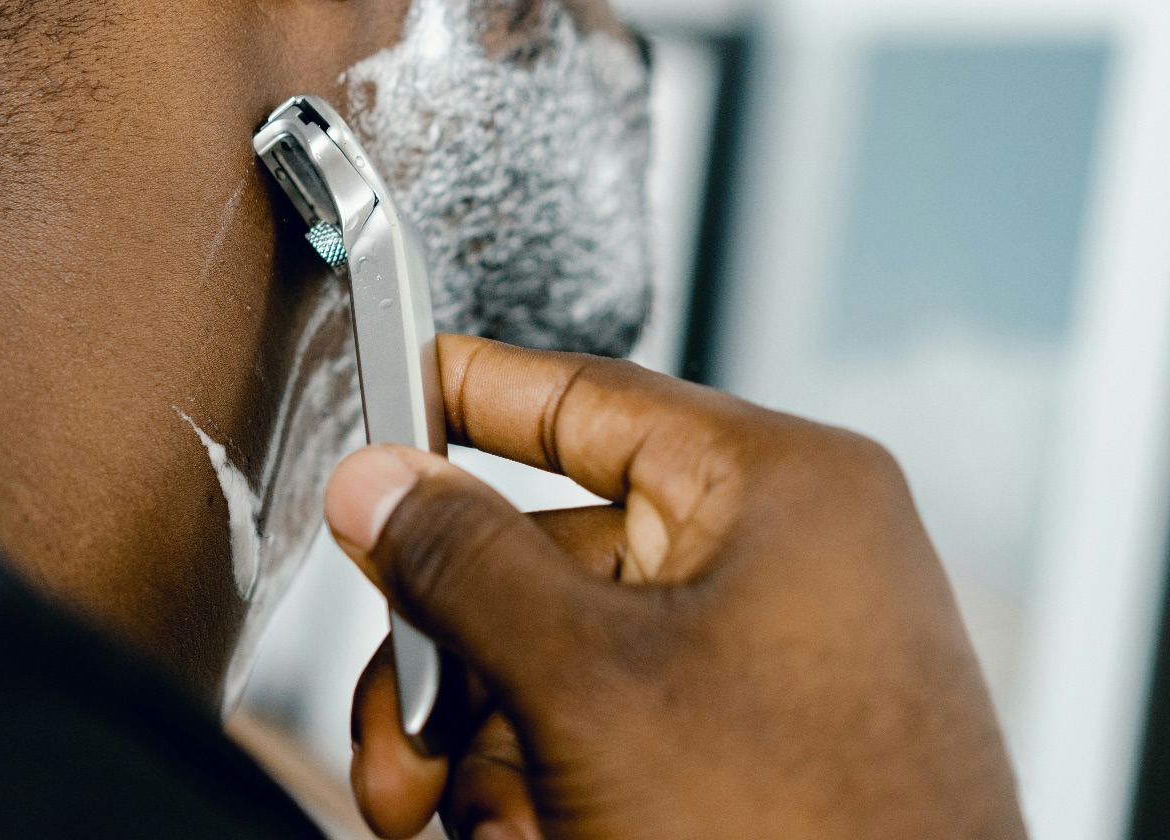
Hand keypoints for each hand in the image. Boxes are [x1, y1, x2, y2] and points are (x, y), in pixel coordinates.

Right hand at [325, 335, 1023, 839]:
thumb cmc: (803, 839)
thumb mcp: (585, 685)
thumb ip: (462, 567)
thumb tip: (377, 485)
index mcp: (777, 492)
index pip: (586, 397)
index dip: (466, 393)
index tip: (387, 385)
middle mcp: (782, 560)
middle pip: (544, 558)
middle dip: (448, 664)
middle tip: (391, 735)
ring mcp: (775, 658)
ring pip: (560, 657)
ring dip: (485, 748)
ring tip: (471, 826)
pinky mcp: (761, 744)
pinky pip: (611, 726)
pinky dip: (547, 784)